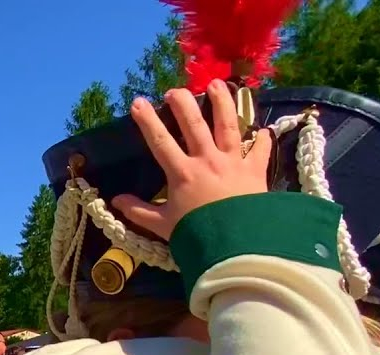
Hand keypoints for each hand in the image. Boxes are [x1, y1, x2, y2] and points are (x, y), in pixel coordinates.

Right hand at [113, 80, 272, 240]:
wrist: (237, 245)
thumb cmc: (197, 235)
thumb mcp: (163, 225)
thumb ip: (139, 211)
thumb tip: (115, 200)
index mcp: (182, 173)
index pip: (160, 140)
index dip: (147, 120)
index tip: (138, 102)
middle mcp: (207, 160)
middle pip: (194, 124)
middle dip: (183, 103)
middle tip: (175, 91)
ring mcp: (233, 162)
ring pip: (227, 125)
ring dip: (222, 102)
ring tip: (216, 84)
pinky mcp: (256, 171)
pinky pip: (260, 150)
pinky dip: (262, 140)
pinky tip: (264, 130)